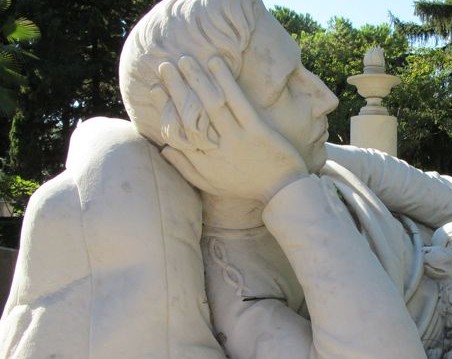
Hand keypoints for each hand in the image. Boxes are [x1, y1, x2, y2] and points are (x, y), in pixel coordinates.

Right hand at [152, 55, 307, 201]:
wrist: (283, 192)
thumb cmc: (246, 185)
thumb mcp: (211, 184)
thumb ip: (185, 168)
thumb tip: (163, 148)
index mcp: (204, 162)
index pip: (178, 131)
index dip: (164, 107)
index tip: (154, 88)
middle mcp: (217, 150)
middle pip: (191, 115)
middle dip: (176, 88)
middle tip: (164, 66)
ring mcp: (237, 139)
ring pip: (211, 106)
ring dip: (197, 80)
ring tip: (185, 60)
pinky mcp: (257, 131)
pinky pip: (238, 103)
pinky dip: (226, 82)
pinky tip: (216, 63)